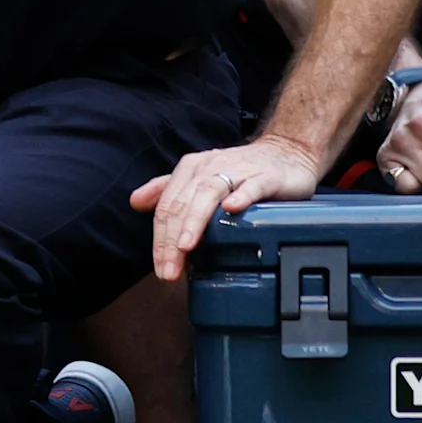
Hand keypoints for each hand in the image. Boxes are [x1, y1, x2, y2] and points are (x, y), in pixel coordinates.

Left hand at [132, 133, 323, 281]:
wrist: (287, 152)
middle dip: (172, 240)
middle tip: (170, 270)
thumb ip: (167, 190)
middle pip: (182, 205)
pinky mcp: (266, 176)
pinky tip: (231, 210)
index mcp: (190, 170)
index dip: (160, 239)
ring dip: (195, 221)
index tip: (161, 267)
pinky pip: (250, 186)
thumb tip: (135, 202)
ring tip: (186, 246)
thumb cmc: (241, 170)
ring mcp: (238, 171)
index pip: (167, 208)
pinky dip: (240, 197)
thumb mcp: (199, 178)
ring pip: (208, 194)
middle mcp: (209, 168)